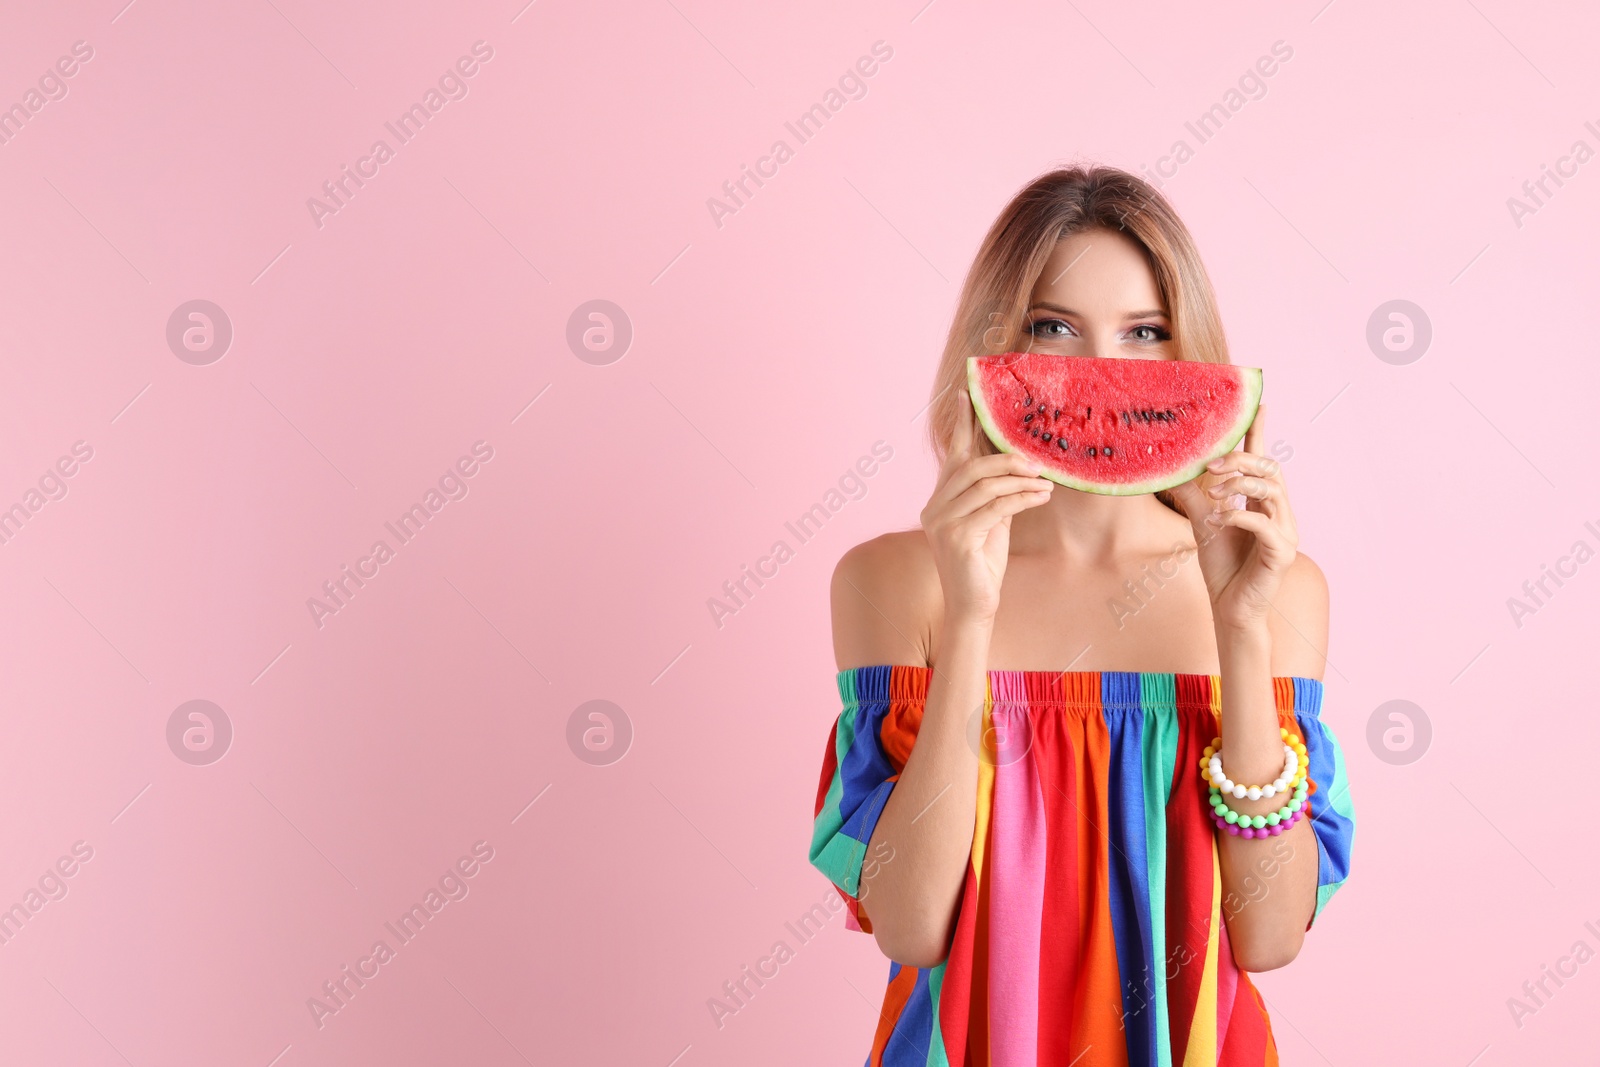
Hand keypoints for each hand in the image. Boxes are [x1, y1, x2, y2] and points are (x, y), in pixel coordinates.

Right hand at [919, 394, 1054, 621]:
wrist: (974, 606)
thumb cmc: (983, 564)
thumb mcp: (993, 521)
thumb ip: (997, 494)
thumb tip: (1018, 464)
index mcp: (939, 500)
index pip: (952, 455)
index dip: (961, 424)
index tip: (967, 394)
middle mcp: (934, 507)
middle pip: (970, 466)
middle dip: (1006, 458)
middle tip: (1036, 461)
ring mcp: (942, 523)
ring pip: (985, 485)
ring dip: (1020, 480)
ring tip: (1046, 481)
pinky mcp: (957, 538)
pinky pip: (996, 507)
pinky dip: (1022, 499)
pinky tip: (1041, 497)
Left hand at [1166, 404, 1296, 630]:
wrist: (1230, 607)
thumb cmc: (1222, 565)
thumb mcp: (1202, 523)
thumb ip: (1194, 495)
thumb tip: (1171, 468)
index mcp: (1263, 503)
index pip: (1263, 461)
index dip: (1261, 434)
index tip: (1260, 405)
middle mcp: (1280, 513)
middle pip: (1271, 470)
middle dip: (1241, 460)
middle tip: (1211, 464)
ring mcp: (1286, 532)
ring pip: (1272, 491)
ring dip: (1239, 486)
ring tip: (1213, 495)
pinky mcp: (1283, 552)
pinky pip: (1265, 525)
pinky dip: (1239, 517)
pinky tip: (1219, 521)